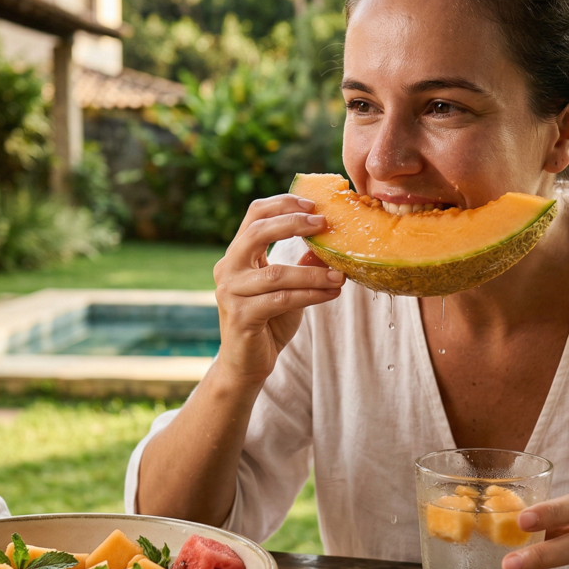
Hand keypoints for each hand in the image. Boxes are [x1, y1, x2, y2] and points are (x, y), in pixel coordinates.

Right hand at [213, 194, 344, 384]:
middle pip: (258, 232)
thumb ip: (301, 263)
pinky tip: (331, 293)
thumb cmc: (268, 322)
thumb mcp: (287, 287)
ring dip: (313, 272)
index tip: (314, 204)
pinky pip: (281, 300)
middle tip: (325, 223)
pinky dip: (310, 295)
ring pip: (277, 273)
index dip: (283, 204)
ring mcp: (231, 292)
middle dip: (294, 223)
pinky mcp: (241, 316)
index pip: (255, 215)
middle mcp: (228, 268)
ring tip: (340, 274)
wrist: (246, 364)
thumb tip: (328, 240)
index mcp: (237, 255)